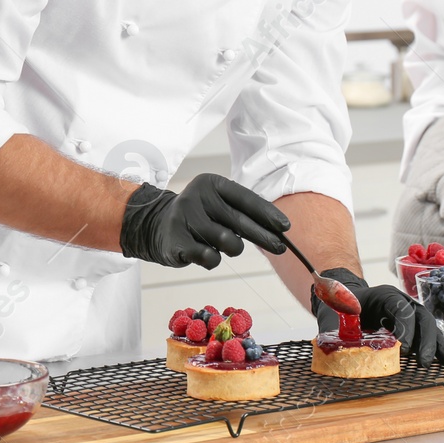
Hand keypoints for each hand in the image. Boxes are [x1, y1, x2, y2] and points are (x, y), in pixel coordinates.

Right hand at [119, 174, 289, 268]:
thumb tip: (277, 229)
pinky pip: (210, 257)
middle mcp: (197, 197)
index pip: (245, 198)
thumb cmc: (200, 216)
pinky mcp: (176, 241)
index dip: (268, 213)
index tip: (285, 227)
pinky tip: (207, 253)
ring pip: (227, 242)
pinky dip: (214, 259)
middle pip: (239, 221)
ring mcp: (185, 218)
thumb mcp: (218, 204)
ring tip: (226, 245)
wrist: (157, 226)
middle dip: (263, 236)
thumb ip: (242, 212)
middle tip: (280, 247)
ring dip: (233, 248)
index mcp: (211, 183)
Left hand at [313, 268, 443, 365]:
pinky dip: (440, 348)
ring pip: (430, 327)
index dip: (405, 327)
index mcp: (384, 296)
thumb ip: (336, 331)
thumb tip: (336, 352)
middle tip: (423, 361)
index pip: (400, 308)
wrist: (346, 303)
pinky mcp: (414, 328)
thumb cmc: (341, 309)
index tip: (404, 348)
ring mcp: (411, 314)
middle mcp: (403, 303)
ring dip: (439, 345)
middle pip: (421, 317)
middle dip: (426, 339)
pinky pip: (430, 336)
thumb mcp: (335, 317)